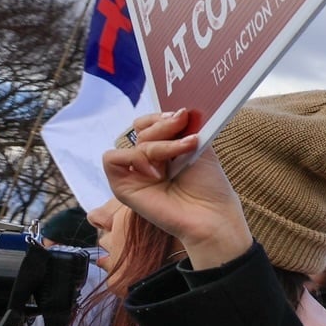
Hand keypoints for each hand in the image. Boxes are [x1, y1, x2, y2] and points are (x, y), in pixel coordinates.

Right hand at [103, 111, 253, 268]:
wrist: (212, 216)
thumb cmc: (210, 186)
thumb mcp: (199, 147)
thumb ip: (183, 128)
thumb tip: (176, 110)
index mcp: (163, 150)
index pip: (147, 123)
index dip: (160, 116)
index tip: (182, 116)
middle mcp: (146, 160)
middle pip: (139, 128)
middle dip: (162, 126)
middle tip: (184, 133)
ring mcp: (134, 173)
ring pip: (131, 142)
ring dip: (157, 146)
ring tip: (180, 157)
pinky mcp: (122, 186)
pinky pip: (112, 159)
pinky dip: (135, 159)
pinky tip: (156, 173)